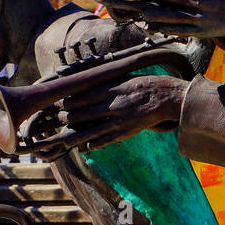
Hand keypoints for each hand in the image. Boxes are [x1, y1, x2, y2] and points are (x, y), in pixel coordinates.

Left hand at [32, 74, 188, 153]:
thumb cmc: (145, 84)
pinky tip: (88, 146)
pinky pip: (109, 139)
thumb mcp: (124, 78)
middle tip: (58, 120)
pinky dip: (97, 143)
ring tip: (66, 140)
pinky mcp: (128, 131)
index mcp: (112, 89)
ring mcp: (120, 119)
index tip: (57, 104)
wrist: (167, 96)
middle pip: (85, 113)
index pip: (84, 96)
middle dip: (69, 117)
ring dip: (78, 135)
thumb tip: (88, 85)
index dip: (69, 102)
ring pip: (94, 129)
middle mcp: (114, 104)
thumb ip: (106, 83)